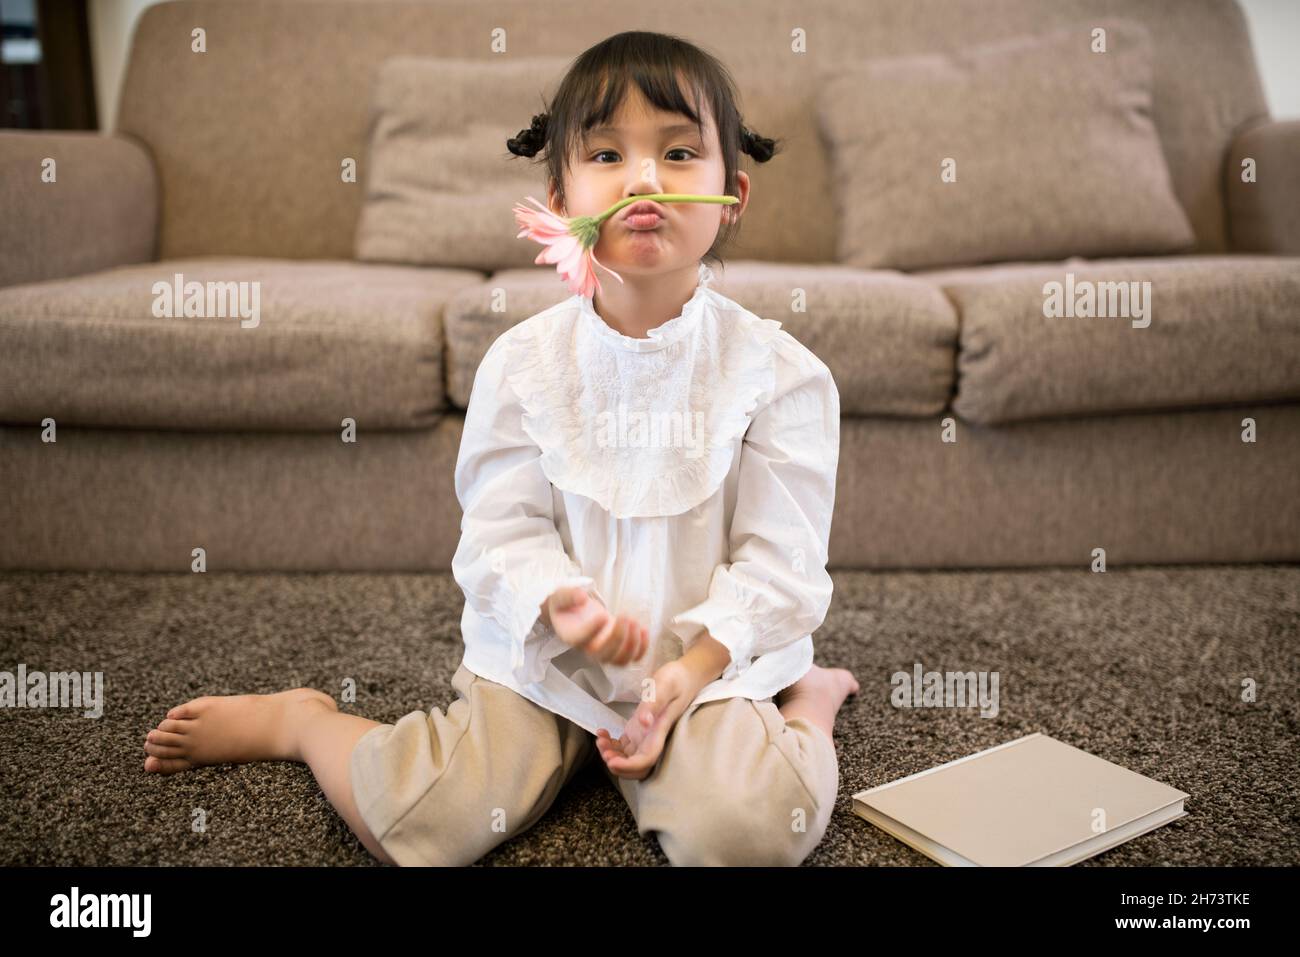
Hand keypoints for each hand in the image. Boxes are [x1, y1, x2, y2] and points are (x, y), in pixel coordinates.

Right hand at [547, 586, 648, 665]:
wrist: (574, 614)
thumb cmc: (568, 606)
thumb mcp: (561, 596)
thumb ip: (568, 596)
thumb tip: (581, 597)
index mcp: (571, 636)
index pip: (580, 639)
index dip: (592, 630)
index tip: (602, 615)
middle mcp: (588, 649)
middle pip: (604, 654)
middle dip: (617, 637)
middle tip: (624, 617)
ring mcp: (604, 651)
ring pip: (620, 660)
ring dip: (632, 644)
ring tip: (634, 622)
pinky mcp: (618, 649)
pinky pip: (632, 657)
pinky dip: (642, 648)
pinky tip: (644, 629)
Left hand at [595, 660, 697, 780]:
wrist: (687, 676)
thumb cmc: (676, 679)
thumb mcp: (664, 686)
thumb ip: (653, 703)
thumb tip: (643, 722)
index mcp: (659, 731)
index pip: (646, 759)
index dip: (629, 766)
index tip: (611, 761)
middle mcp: (653, 738)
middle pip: (637, 767)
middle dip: (619, 766)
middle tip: (604, 751)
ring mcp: (646, 736)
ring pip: (629, 758)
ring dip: (613, 756)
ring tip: (600, 741)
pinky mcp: (640, 731)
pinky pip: (625, 747)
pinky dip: (612, 746)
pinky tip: (603, 734)